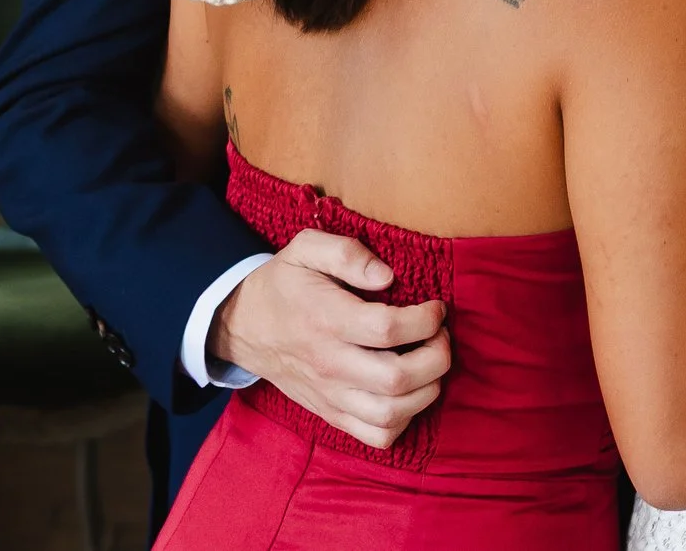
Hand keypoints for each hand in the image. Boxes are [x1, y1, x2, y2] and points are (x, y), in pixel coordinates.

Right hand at [209, 230, 449, 448]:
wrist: (244, 326)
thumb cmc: (285, 284)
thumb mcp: (307, 249)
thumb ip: (347, 253)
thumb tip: (387, 275)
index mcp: (327, 320)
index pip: (388, 329)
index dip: (426, 319)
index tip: (436, 308)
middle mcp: (330, 364)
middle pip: (397, 378)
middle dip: (437, 357)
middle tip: (441, 335)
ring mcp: (331, 395)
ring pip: (391, 414)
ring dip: (427, 390)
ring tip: (432, 363)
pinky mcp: (332, 414)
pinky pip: (376, 436)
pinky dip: (404, 421)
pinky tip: (410, 393)